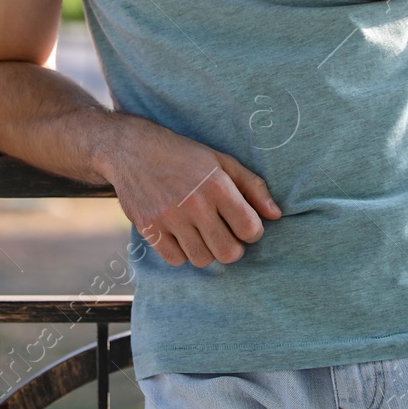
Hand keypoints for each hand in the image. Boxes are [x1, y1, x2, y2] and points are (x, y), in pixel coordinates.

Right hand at [100, 116, 281, 267]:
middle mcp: (194, 204)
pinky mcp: (150, 228)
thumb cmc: (182, 154)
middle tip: (225, 234)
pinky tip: (182, 234)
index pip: (250, 229)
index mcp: (217, 185)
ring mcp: (170, 218)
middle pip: (229, 253)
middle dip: (233, 247)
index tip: (244, 224)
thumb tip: (276, 215)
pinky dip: (182, 252)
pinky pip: (176, 259)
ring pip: (202, 259)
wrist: (131, 149)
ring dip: (207, 251)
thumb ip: (252, 187)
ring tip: (203, 234)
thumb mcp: (221, 160)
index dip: (252, 231)